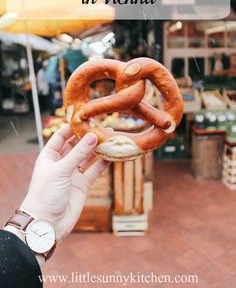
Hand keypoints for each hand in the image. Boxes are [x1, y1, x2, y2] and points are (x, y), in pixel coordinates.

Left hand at [20, 124, 108, 240]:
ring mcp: (72, 173)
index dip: (72, 127)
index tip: (86, 117)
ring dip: (97, 148)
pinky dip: (103, 163)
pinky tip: (112, 154)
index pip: (61, 136)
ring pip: (87, 156)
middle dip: (87, 136)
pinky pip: (94, 170)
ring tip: (110, 136)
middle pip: (76, 145)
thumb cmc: (46, 194)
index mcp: (49, 156)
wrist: (47, 224)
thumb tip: (93, 135)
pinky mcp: (82, 185)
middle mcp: (61, 163)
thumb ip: (78, 153)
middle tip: (102, 125)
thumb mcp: (61, 170)